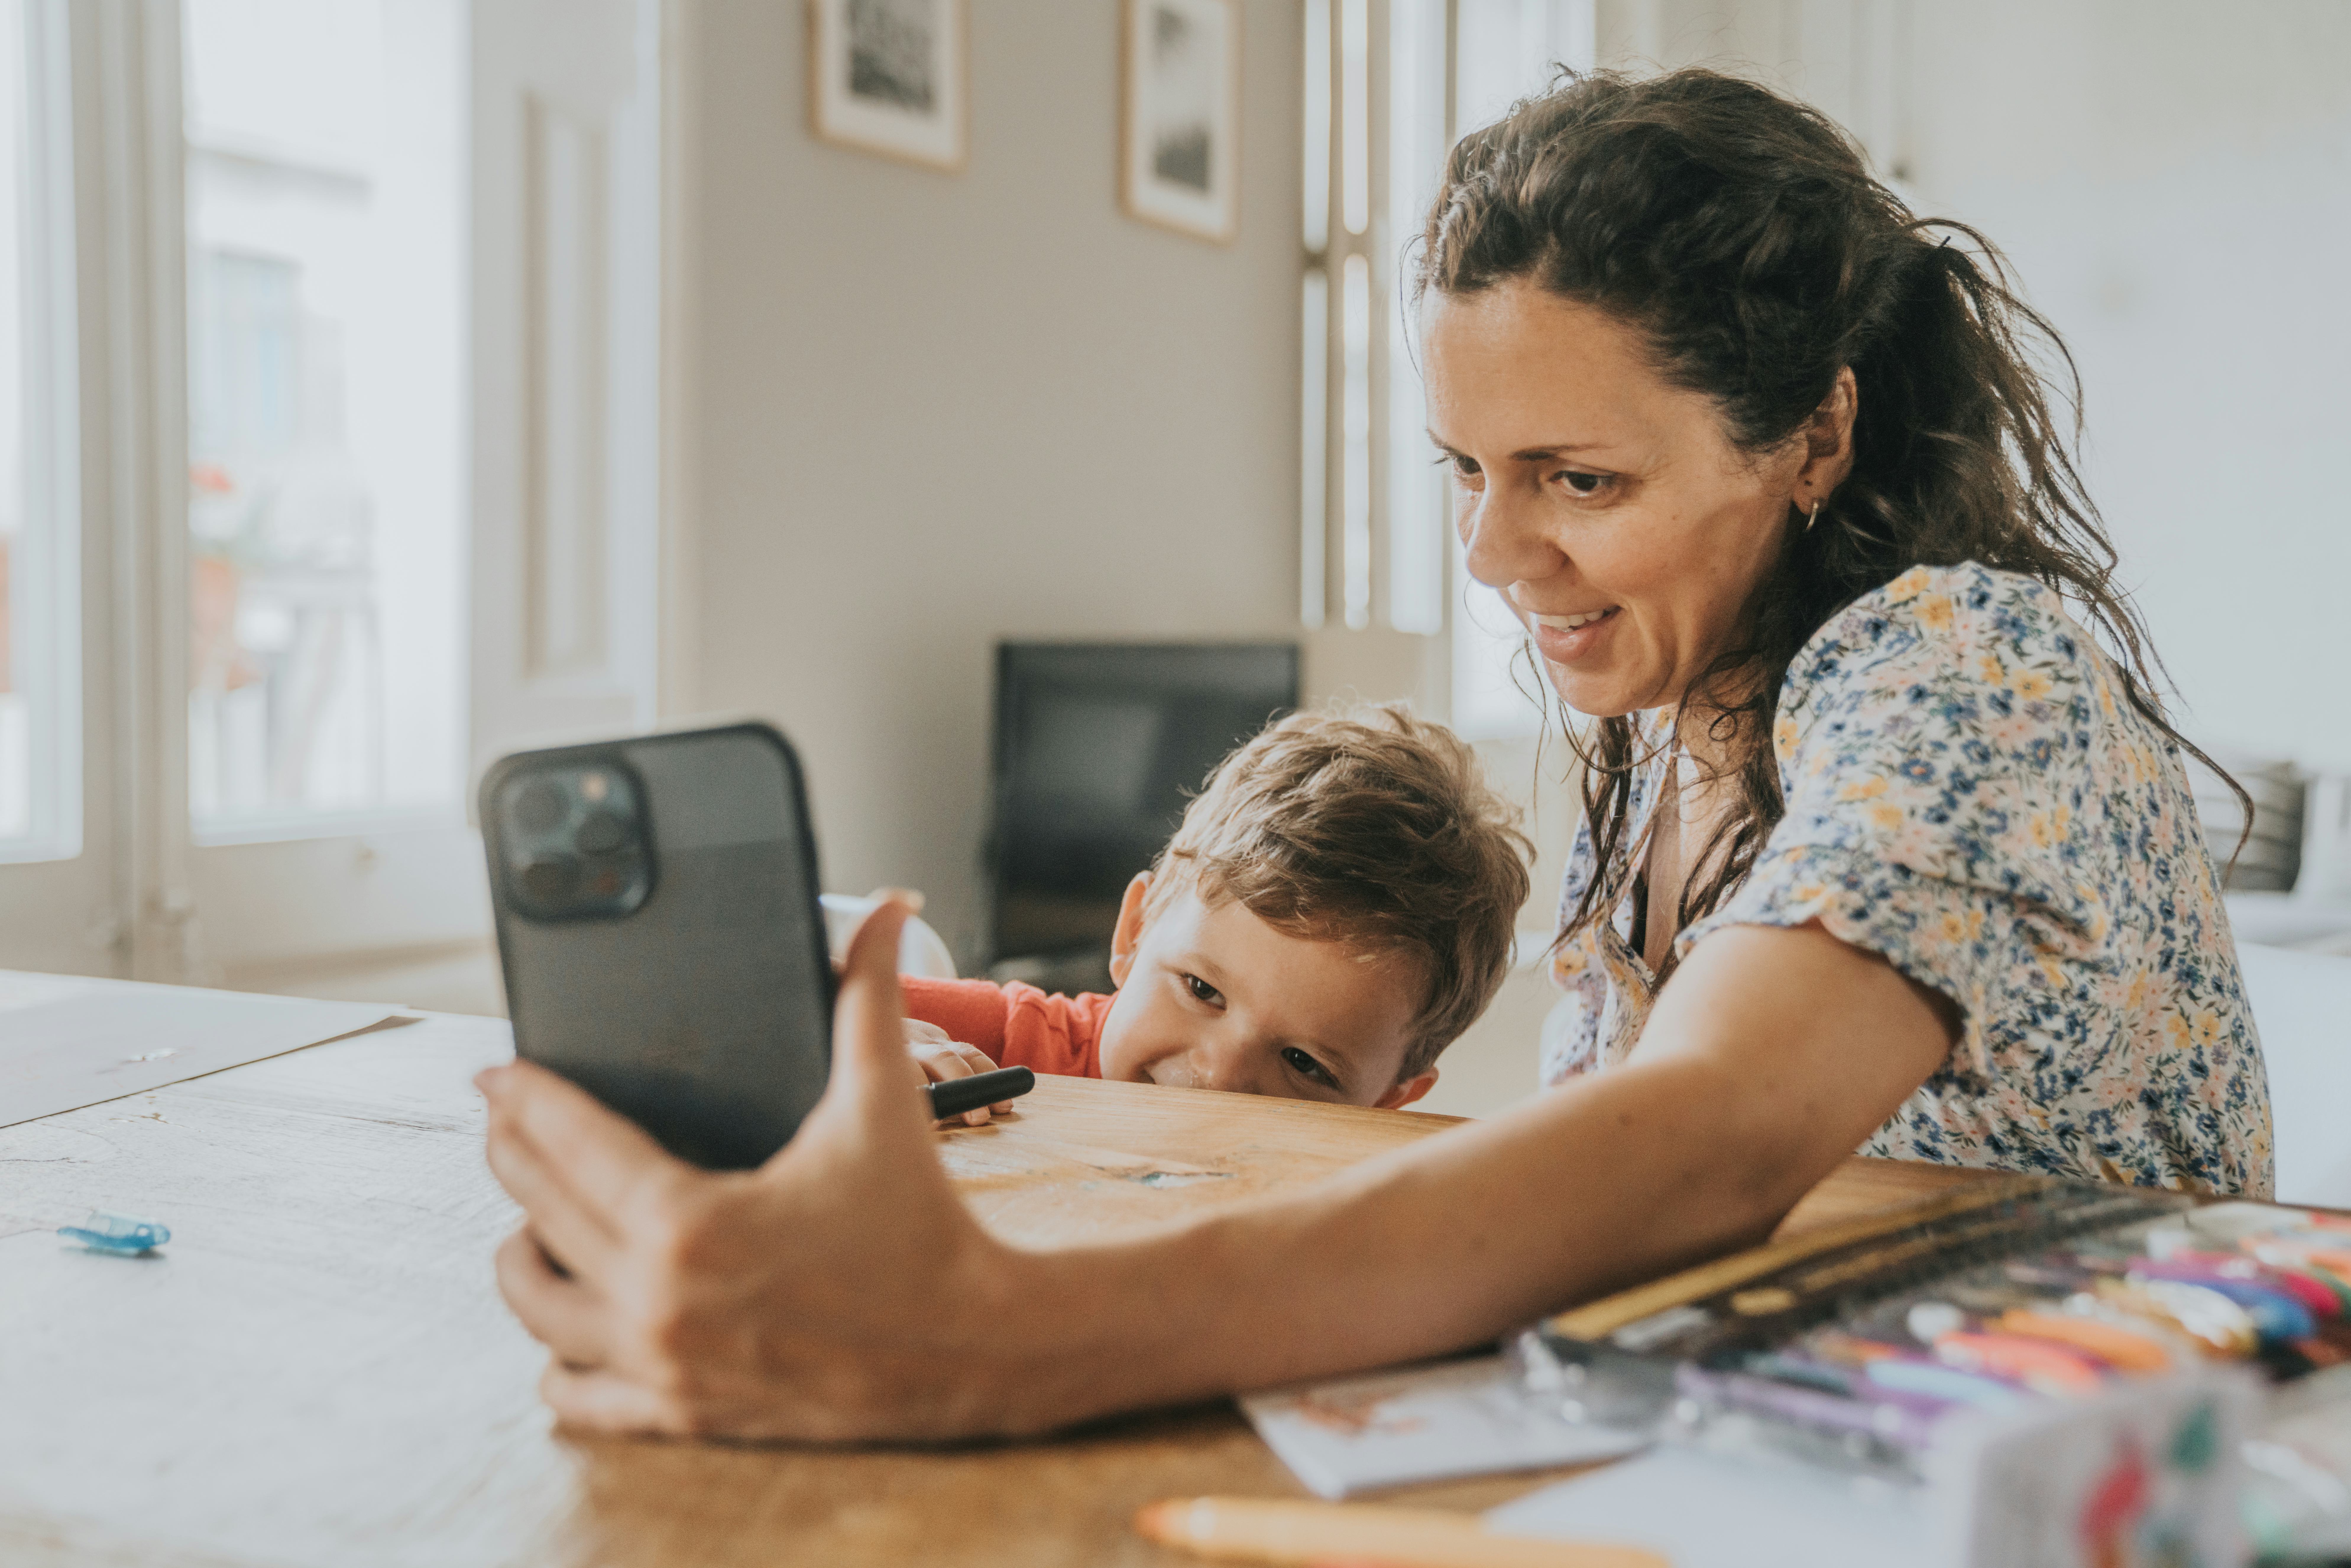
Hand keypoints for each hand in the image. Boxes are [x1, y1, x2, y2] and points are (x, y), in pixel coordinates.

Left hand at [476, 898, 1039, 1439]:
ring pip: (539, 1309)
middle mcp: (661, 1300)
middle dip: (510, 1154)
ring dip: (522, 1258)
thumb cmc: (923, 1226)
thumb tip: (890, 911)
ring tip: (527, 1217)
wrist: (974, 1344)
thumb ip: (870, 999)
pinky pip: (577, 1395)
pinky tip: (565, 1319)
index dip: (524, 1098)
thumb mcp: (886, 1104)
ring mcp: (665, 1365)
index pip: (570, 1144)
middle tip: (501, 1118)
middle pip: (538, 1213)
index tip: (497, 1072)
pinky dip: (558, 1360)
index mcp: (693, 1222)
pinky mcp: (685, 1411)